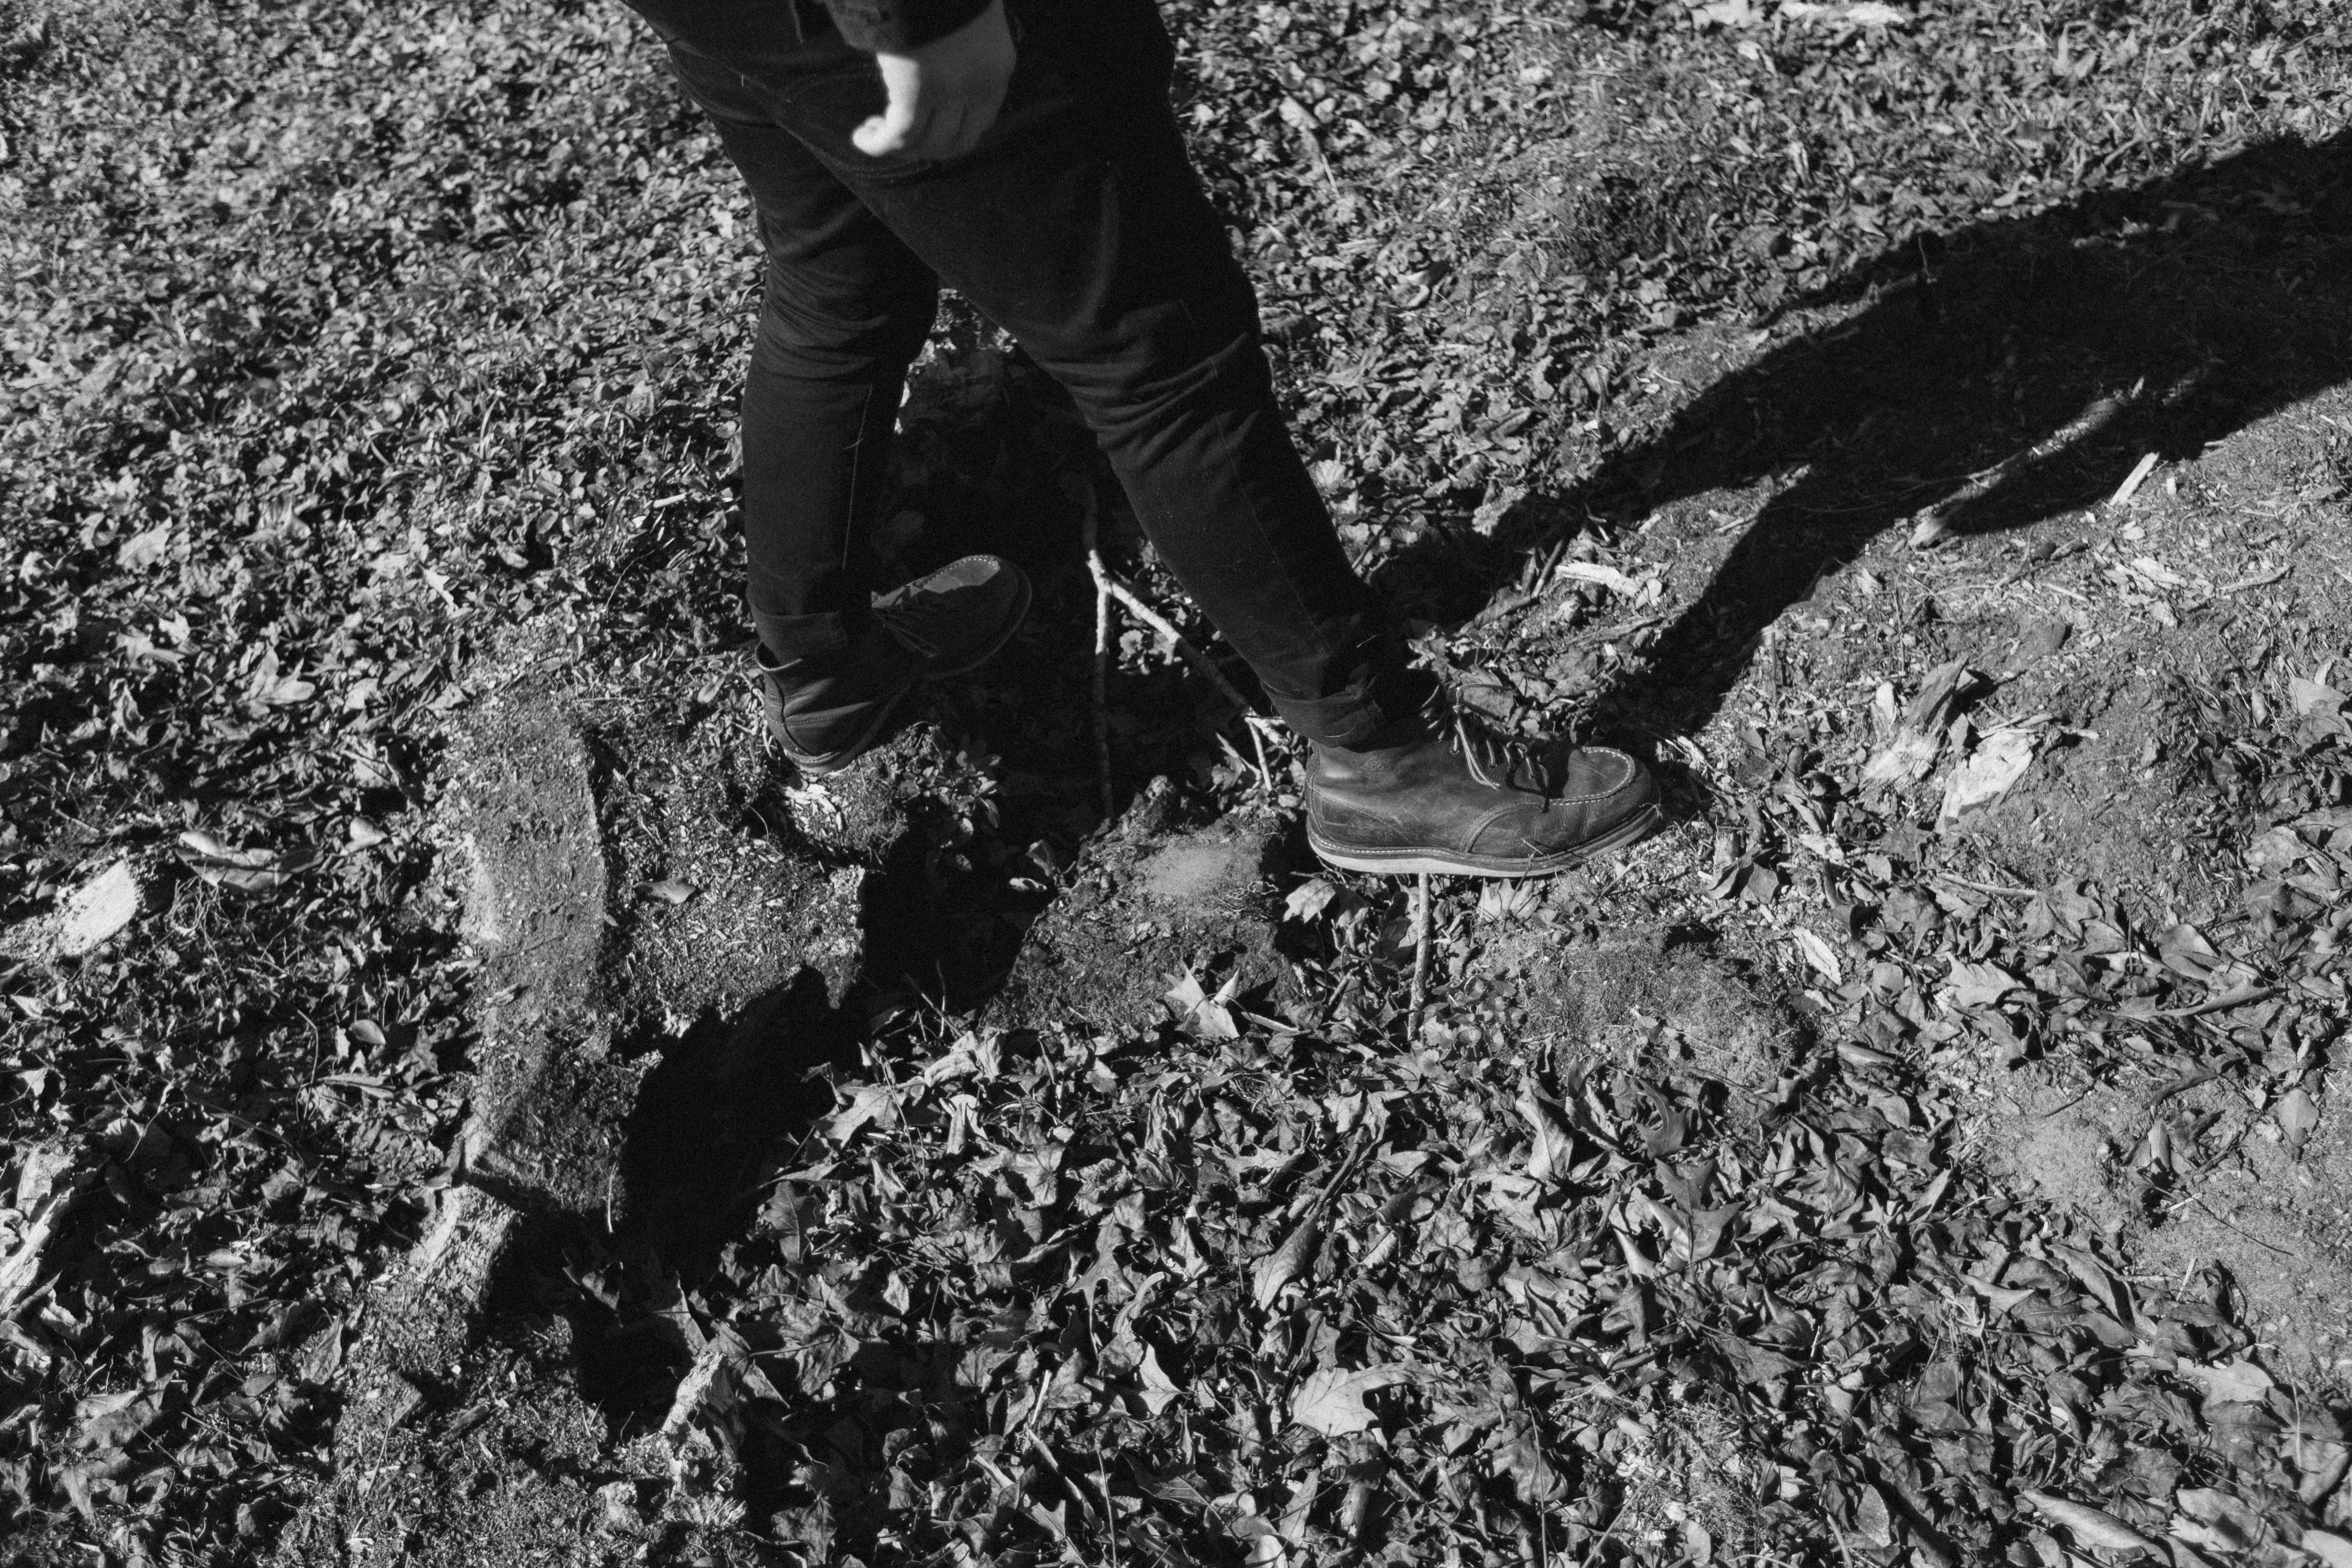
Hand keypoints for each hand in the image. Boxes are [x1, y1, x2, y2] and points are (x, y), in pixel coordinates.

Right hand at [853, 1, 1015, 160]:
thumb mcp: (970, 15)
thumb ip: (962, 41)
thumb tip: (937, 55)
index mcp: (998, 68)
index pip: (981, 122)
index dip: (952, 132)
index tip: (929, 123)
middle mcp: (979, 88)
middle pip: (954, 144)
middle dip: (927, 147)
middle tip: (900, 133)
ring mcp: (949, 94)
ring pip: (925, 144)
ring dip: (899, 146)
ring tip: (875, 130)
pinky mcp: (916, 94)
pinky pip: (897, 135)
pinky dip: (877, 144)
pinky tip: (861, 137)